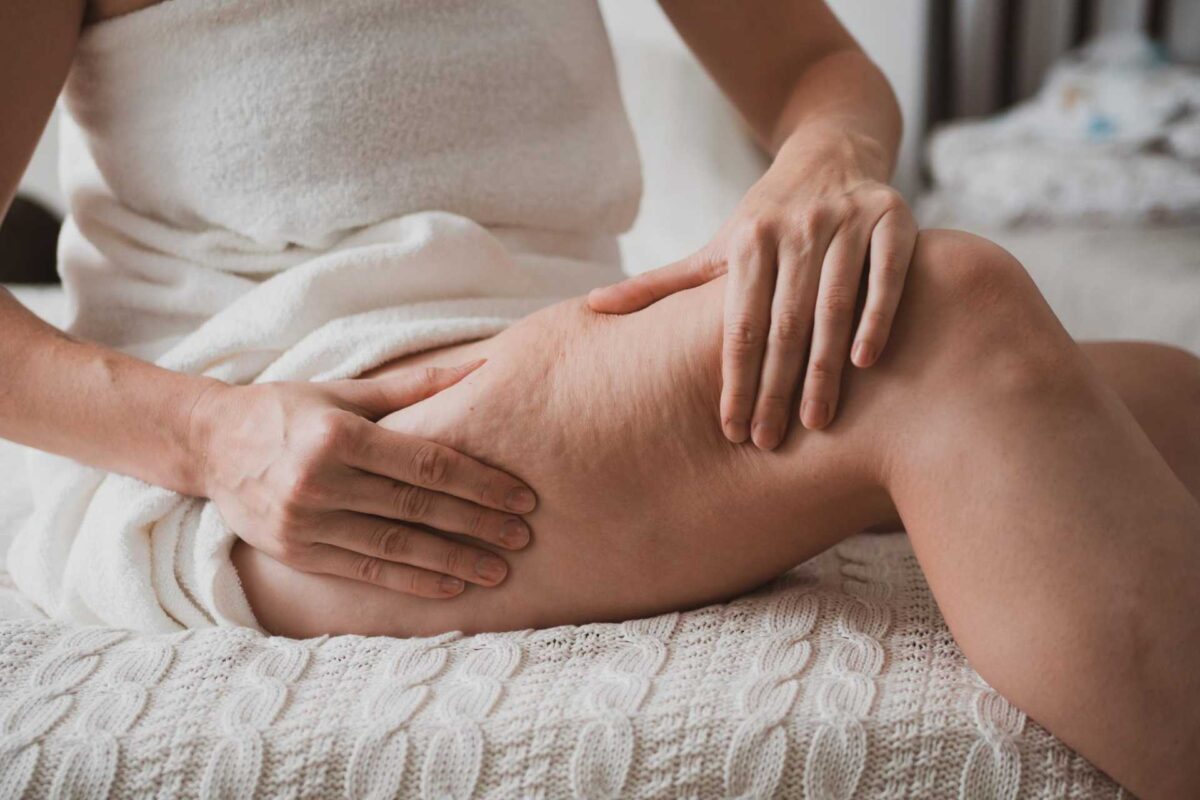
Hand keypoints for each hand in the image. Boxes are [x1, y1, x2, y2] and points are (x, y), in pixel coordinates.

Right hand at [191, 360, 536, 597]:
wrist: (209, 445)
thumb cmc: (286, 411)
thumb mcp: (344, 391)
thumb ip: (414, 386)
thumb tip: (481, 367)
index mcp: (337, 435)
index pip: (425, 463)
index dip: (478, 482)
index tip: (521, 496)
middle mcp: (320, 481)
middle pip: (416, 507)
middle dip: (476, 524)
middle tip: (523, 537)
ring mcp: (306, 523)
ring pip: (395, 548)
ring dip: (452, 562)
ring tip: (499, 571)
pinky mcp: (297, 554)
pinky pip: (365, 573)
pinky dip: (411, 582)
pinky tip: (451, 588)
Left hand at [588, 136, 916, 448]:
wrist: (833, 151)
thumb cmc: (768, 219)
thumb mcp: (717, 247)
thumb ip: (661, 283)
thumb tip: (590, 308)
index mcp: (749, 240)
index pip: (738, 324)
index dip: (734, 380)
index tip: (731, 431)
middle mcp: (796, 228)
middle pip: (784, 322)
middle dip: (776, 388)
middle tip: (770, 443)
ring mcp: (846, 220)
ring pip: (835, 302)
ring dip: (826, 365)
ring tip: (818, 421)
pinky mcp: (893, 216)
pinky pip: (888, 273)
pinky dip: (878, 316)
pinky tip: (866, 363)